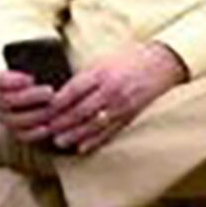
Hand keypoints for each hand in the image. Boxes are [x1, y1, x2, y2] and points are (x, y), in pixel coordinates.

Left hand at [7, 45, 185, 154]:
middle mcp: (110, 90)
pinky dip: (95, 141)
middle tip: (46, 130)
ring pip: (93, 124)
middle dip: (61, 122)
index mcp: (101, 73)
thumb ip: (85, 77)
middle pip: (80, 110)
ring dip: (74, 135)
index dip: (57, 103)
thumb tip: (61, 94)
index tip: (44, 110)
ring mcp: (121, 105)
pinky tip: (82, 147)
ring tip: (59, 141)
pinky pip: (110, 131)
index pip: (73, 90)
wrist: (161, 62)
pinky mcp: (130, 116)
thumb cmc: (129, 59)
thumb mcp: (103, 61)